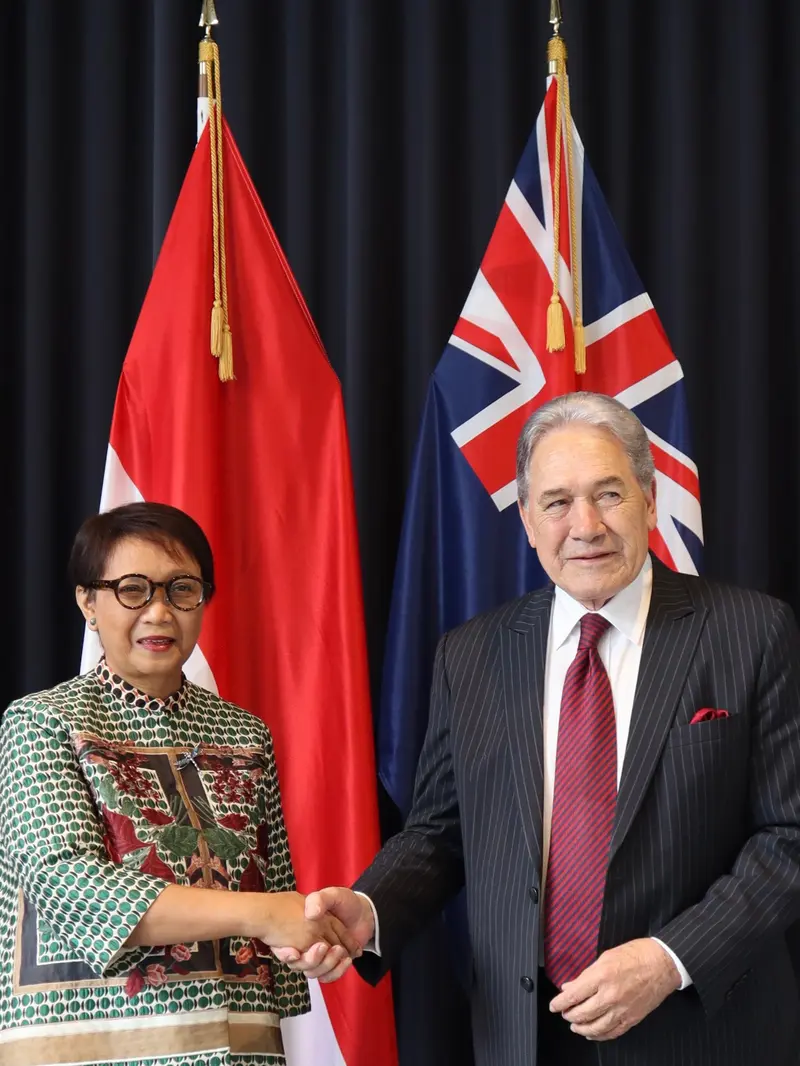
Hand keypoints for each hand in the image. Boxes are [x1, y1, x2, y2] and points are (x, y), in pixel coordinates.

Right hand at [272, 887, 374, 982]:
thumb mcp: (332, 895)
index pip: (288, 947)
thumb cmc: (346, 902)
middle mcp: (308, 944)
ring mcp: (320, 955)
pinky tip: (345, 961)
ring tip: (339, 951)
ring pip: (313, 972)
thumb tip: (310, 914)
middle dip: (311, 959)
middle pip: (301, 962)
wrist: (365, 913)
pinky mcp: (331, 964)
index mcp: (303, 928)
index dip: (287, 953)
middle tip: (323, 947)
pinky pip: (327, 977)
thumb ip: (320, 900)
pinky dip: (335, 972)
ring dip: (326, 964)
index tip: (295, 952)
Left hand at [549, 939, 681, 1040]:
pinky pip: (611, 1032)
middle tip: (564, 1013)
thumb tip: (570, 986)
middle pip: (581, 1013)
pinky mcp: (631, 1019)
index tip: (553, 1006)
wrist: (662, 964)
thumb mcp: (606, 957)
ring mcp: (621, 1010)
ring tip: (574, 1026)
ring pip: (595, 1027)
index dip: (560, 1003)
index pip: (573, 995)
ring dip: (581, 1028)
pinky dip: (599, 1036)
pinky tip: (593, 1034)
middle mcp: (610, 995)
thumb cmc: (636, 955)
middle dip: (569, 1015)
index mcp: (601, 976)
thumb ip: (586, 974)